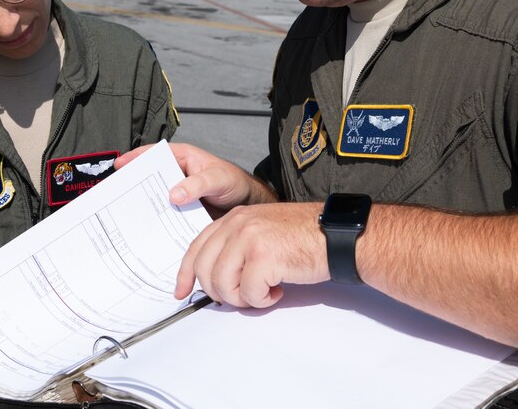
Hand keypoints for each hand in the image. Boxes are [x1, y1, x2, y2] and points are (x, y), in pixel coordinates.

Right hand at [116, 142, 275, 217]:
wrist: (248, 205)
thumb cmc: (235, 183)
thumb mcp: (218, 178)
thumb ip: (198, 184)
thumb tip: (174, 194)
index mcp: (182, 158)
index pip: (153, 154)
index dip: (135, 158)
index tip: (119, 165)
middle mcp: (176, 175)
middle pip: (148, 178)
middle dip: (131, 185)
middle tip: (112, 194)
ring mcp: (177, 194)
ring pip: (154, 198)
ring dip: (141, 206)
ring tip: (123, 215)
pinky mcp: (180, 212)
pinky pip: (164, 215)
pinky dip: (155, 221)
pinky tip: (146, 230)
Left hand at [176, 202, 326, 307]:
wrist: (336, 235)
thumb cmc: (305, 237)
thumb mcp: (261, 232)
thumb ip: (235, 247)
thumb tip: (215, 278)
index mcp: (234, 218)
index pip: (196, 247)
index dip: (186, 274)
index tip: (182, 291)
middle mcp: (238, 224)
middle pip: (205, 270)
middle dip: (219, 292)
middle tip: (242, 295)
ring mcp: (249, 239)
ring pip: (222, 285)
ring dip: (242, 298)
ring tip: (262, 291)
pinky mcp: (264, 257)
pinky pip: (248, 294)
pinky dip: (262, 300)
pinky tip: (277, 290)